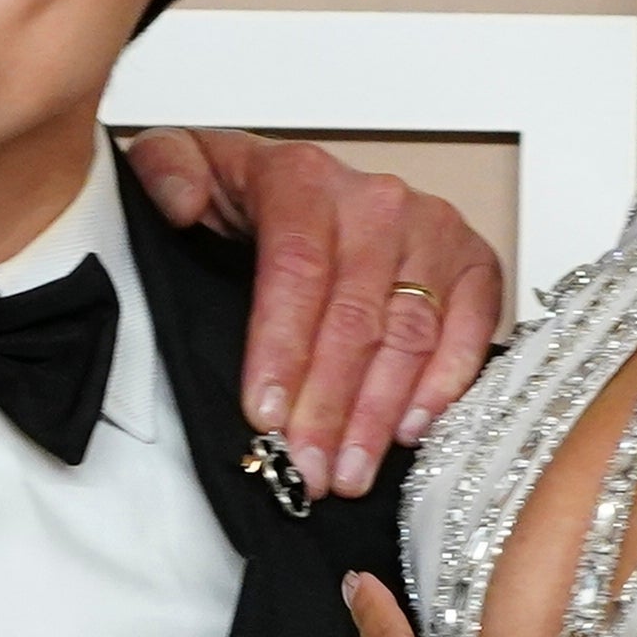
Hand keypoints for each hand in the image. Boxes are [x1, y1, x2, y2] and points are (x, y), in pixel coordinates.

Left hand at [125, 132, 504, 499]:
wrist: (301, 181)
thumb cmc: (246, 192)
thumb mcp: (186, 165)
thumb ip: (165, 171)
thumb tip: (180, 204)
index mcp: (303, 178)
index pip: (297, 270)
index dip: (282, 348)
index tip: (264, 413)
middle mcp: (376, 200)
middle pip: (355, 317)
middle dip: (329, 405)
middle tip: (308, 466)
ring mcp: (431, 229)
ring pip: (410, 334)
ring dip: (379, 413)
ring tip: (349, 472)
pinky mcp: (471, 261)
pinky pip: (470, 330)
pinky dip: (444, 385)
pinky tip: (409, 431)